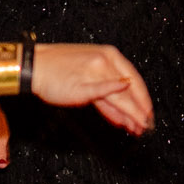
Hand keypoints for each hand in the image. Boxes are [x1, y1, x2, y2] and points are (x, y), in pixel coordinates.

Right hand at [34, 43, 152, 133]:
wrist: (34, 66)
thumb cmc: (59, 69)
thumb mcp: (89, 73)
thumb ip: (109, 93)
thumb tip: (125, 113)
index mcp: (109, 54)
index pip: (135, 78)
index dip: (144, 98)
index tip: (149, 113)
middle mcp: (105, 61)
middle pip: (129, 90)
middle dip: (139, 111)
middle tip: (146, 126)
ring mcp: (94, 73)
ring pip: (120, 97)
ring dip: (130, 115)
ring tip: (137, 128)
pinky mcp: (82, 86)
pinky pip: (103, 97)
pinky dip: (115, 109)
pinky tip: (123, 118)